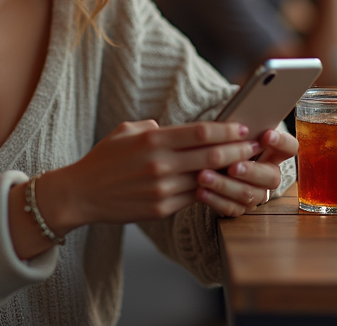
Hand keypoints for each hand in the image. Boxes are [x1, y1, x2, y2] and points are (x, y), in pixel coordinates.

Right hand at [40, 120, 260, 229]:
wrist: (81, 194)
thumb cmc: (104, 159)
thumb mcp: (125, 131)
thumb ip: (153, 128)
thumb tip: (177, 129)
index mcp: (152, 139)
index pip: (201, 132)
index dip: (227, 129)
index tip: (244, 126)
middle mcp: (160, 164)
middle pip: (212, 156)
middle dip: (239, 150)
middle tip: (255, 145)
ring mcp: (162, 189)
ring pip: (207, 178)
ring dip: (230, 172)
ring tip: (246, 165)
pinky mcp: (161, 209)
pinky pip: (193, 197)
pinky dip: (210, 189)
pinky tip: (222, 183)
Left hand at [194, 128, 298, 216]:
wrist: (209, 164)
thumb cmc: (224, 142)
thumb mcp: (233, 134)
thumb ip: (238, 132)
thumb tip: (234, 123)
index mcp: (273, 153)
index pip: (289, 148)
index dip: (281, 142)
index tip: (266, 134)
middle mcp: (269, 175)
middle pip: (271, 177)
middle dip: (251, 172)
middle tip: (233, 167)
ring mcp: (257, 194)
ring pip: (248, 194)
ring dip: (225, 185)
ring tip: (204, 176)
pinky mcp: (240, 208)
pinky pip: (231, 208)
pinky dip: (214, 199)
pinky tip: (200, 191)